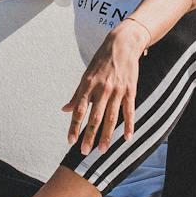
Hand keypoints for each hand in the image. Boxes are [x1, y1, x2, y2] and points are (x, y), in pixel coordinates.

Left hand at [64, 20, 147, 154]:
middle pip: (94, 117)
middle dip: (89, 136)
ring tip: (102, 150)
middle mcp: (102, 89)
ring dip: (106, 135)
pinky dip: (129, 125)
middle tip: (84, 152)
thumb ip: (77, 95)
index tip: (70, 141)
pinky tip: (126, 138)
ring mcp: (117, 91)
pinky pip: (129, 111)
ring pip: (111, 117)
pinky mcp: (130, 91)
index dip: (74, 126)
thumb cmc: (101, 61)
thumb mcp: (86, 75)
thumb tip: (64, 110)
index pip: (79, 110)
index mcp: (88, 85)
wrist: (123, 44)